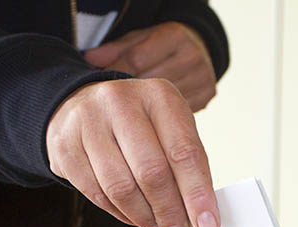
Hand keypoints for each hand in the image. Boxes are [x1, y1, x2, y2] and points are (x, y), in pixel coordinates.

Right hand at [46, 78, 219, 226]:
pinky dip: (118, 212)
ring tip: (156, 225)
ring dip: (143, 215)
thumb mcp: (170, 130)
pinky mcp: (65, 144)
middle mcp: (121, 101)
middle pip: (151, 171)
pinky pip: (95, 192)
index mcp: (159, 96)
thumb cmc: (140, 124)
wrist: (82, 105)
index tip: (207, 225)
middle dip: (169, 210)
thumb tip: (202, 215)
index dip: (197, 194)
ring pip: (121, 186)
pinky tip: (133, 216)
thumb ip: (187, 166)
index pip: (184, 152)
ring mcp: (88, 121)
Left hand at [84, 22, 215, 111]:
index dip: (115, 73)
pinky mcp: (207, 96)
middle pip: (151, 82)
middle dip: (128, 94)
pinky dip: (161, 117)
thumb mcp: (140, 39)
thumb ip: (117, 49)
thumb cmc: (162, 46)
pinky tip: (148, 120)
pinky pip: (178, 112)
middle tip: (107, 105)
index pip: (137, 59)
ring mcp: (202, 78)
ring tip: (124, 115)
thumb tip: (90, 59)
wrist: (200, 51)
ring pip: (165, 102)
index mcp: (174, 36)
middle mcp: (191, 57)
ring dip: (144, 110)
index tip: (99, 86)